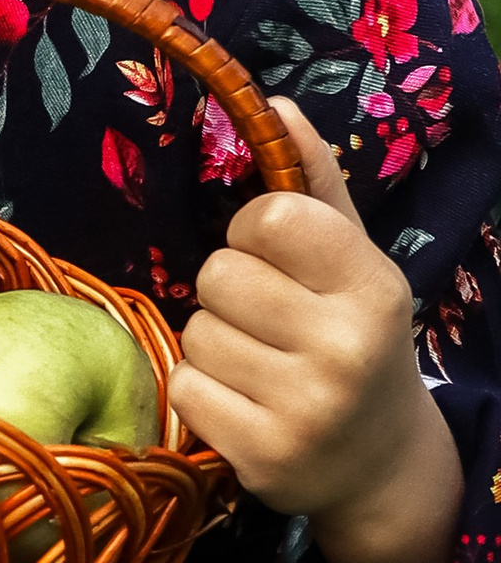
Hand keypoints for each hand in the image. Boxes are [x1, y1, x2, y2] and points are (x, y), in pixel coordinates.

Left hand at [171, 94, 461, 562]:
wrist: (379, 460)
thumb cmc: (350, 337)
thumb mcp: (351, 259)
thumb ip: (313, 183)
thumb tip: (274, 102)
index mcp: (371, 285)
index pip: (269, 217)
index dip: (255, 232)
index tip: (277, 259)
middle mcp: (344, 346)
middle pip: (218, 275)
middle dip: (231, 292)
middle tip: (270, 322)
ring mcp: (304, 406)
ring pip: (196, 331)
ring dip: (214, 343)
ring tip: (260, 364)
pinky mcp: (262, 455)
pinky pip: (184, 387)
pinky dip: (202, 391)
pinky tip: (245, 402)